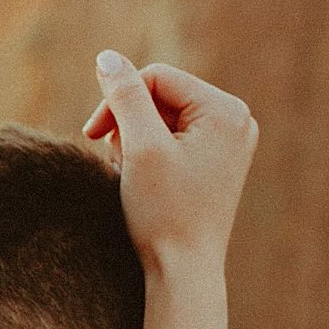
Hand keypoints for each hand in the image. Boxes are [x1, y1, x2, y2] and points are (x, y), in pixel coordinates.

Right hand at [82, 56, 257, 270]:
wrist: (183, 272)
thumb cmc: (164, 213)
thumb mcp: (139, 147)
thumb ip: (124, 96)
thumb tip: (107, 57)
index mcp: (226, 110)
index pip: (156, 77)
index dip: (118, 100)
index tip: (93, 135)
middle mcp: (235, 120)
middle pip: (161, 97)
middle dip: (129, 125)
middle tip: (118, 161)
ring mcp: (228, 143)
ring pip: (163, 119)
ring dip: (135, 141)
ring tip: (131, 175)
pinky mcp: (216, 163)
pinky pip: (173, 140)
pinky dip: (149, 155)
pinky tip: (143, 183)